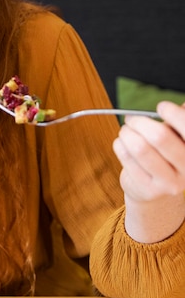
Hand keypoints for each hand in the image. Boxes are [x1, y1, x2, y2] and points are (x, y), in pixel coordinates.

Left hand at [112, 101, 184, 242]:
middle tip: (131, 118)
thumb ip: (178, 125)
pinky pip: (127, 159)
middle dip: (140, 122)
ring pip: (140, 148)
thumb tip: (182, 107)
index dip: (174, 114)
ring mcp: (168, 183)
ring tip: (124, 131)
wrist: (155, 191)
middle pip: (159, 137)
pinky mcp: (147, 189)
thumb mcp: (176, 140)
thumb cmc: (165, 157)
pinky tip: (121, 143)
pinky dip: (119, 145)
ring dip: (127, 133)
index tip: (161, 106)